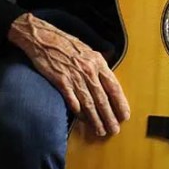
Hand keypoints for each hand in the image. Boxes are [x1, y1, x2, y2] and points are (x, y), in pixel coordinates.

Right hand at [8, 13, 129, 136]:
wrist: (43, 38)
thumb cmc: (66, 45)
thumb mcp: (88, 50)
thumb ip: (99, 64)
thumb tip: (109, 76)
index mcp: (98, 63)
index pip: (114, 87)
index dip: (120, 103)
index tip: (125, 115)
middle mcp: (89, 71)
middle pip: (102, 99)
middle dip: (110, 117)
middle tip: (114, 129)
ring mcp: (75, 77)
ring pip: (89, 103)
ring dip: (96, 119)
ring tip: (100, 130)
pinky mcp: (61, 82)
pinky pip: (72, 101)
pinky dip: (78, 112)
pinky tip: (83, 121)